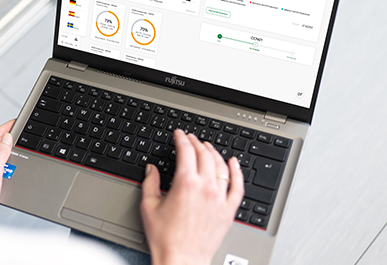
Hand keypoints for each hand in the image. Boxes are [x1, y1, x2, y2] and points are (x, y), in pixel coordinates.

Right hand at [141, 130, 243, 264]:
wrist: (182, 259)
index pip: (186, 151)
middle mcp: (205, 187)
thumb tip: (151, 169)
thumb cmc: (165, 238)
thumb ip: (150, 183)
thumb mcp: (149, 206)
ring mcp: (219, 199)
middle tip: (190, 138)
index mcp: (185, 183)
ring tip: (207, 147)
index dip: (181, 138)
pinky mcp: (228, 211)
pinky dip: (237, 172)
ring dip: (213, 153)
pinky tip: (234, 163)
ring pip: (221, 166)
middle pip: (204, 155)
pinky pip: (237, 187)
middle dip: (196, 142)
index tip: (179, 134)